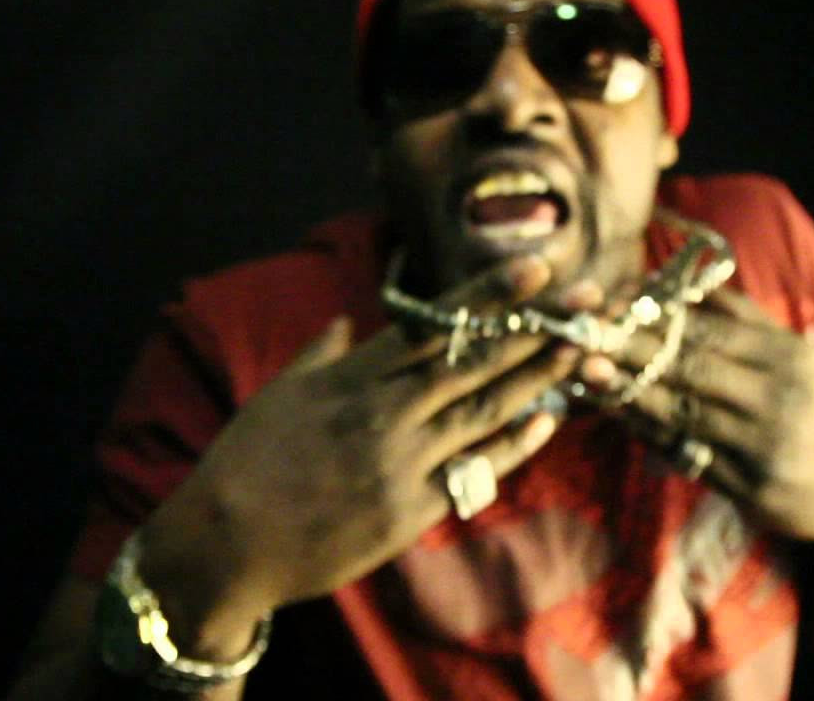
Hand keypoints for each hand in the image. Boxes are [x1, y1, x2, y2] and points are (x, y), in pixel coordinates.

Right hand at [136, 254, 580, 652]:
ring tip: (580, 350)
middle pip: (473, 363)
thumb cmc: (245, 463)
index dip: (489, 295)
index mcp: (352, 378)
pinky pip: (472, 474)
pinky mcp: (408, 512)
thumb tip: (349, 323)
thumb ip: (322, 355)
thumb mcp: (279, 395)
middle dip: (534, 327)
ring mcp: (400, 464)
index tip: (534, 268)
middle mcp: (383, 414)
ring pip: (482, 412)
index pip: (433, 325)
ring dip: (537, 379)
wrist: (225, 545)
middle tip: (588, 300)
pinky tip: (546, 421)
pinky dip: (511, 447)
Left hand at [582, 285, 813, 549]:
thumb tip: (698, 284)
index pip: (707, 332)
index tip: (610, 304)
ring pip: (681, 413)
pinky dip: (653, 438)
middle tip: (581, 333)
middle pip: (688, 368)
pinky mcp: (752, 491)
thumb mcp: (808, 360)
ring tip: (586, 373)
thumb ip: (752, 323)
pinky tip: (624, 421)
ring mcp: (762, 448)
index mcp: (788, 360)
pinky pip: (691, 459)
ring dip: (629, 394)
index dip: (653, 318)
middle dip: (630, 350)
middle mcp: (775, 400)